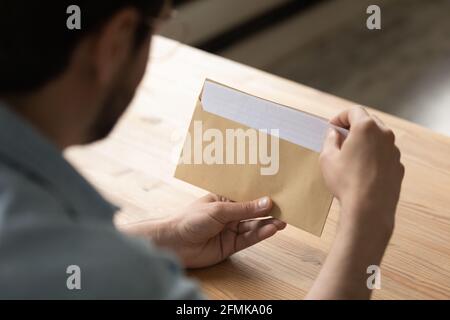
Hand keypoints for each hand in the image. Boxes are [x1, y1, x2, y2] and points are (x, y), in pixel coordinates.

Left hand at [122, 194, 285, 268]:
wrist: (174, 243)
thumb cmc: (190, 220)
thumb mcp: (219, 210)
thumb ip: (244, 209)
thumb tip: (267, 202)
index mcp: (224, 200)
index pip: (247, 196)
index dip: (261, 194)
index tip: (279, 191)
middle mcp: (229, 214)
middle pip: (252, 212)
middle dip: (268, 210)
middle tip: (287, 208)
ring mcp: (230, 230)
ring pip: (253, 226)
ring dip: (268, 223)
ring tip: (283, 220)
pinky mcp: (231, 246)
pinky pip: (249, 239)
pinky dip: (260, 234)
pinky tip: (271, 229)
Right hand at [320, 106, 404, 242]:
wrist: (369, 208)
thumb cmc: (346, 182)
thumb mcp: (327, 158)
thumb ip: (330, 140)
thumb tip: (334, 134)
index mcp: (366, 128)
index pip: (354, 111)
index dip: (340, 117)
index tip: (333, 126)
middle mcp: (384, 135)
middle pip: (369, 122)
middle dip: (354, 127)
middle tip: (340, 138)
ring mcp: (394, 151)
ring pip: (378, 138)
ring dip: (365, 142)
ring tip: (351, 156)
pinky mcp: (398, 166)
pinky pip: (384, 154)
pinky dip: (374, 156)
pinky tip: (362, 170)